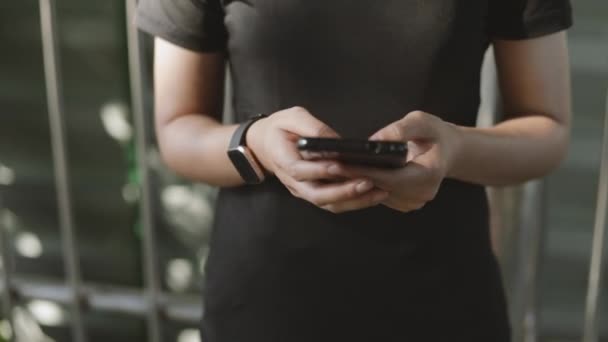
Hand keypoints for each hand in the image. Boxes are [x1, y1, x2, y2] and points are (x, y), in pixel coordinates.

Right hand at [246, 106, 388, 212]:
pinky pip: (333, 203)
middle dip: (344, 191)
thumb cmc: (279, 128)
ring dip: (353, 201)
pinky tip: (372, 195)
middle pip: (317, 195)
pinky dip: (353, 202)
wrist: (265, 144)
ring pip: (328, 204)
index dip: (320, 170)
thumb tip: (336, 141)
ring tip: (378, 192)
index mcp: (283, 160)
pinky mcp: (313, 193)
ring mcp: (303, 190)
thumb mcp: (293, 117)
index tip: (340, 166)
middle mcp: (293, 181)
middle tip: (368, 182)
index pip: (300, 170)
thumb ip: (313, 127)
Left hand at [333, 111, 461, 212]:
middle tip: (324, 166)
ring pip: (375, 195)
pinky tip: (344, 174)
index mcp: (429, 175)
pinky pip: (378, 196)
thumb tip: (372, 141)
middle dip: (351, 177)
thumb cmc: (435, 134)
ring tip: (328, 169)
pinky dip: (362, 185)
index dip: (362, 171)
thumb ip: (400, 129)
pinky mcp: (403, 204)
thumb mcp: (422, 122)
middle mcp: (420, 194)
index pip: (388, 177)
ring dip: (353, 183)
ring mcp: (412, 202)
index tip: (338, 163)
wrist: (449, 152)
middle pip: (378, 189)